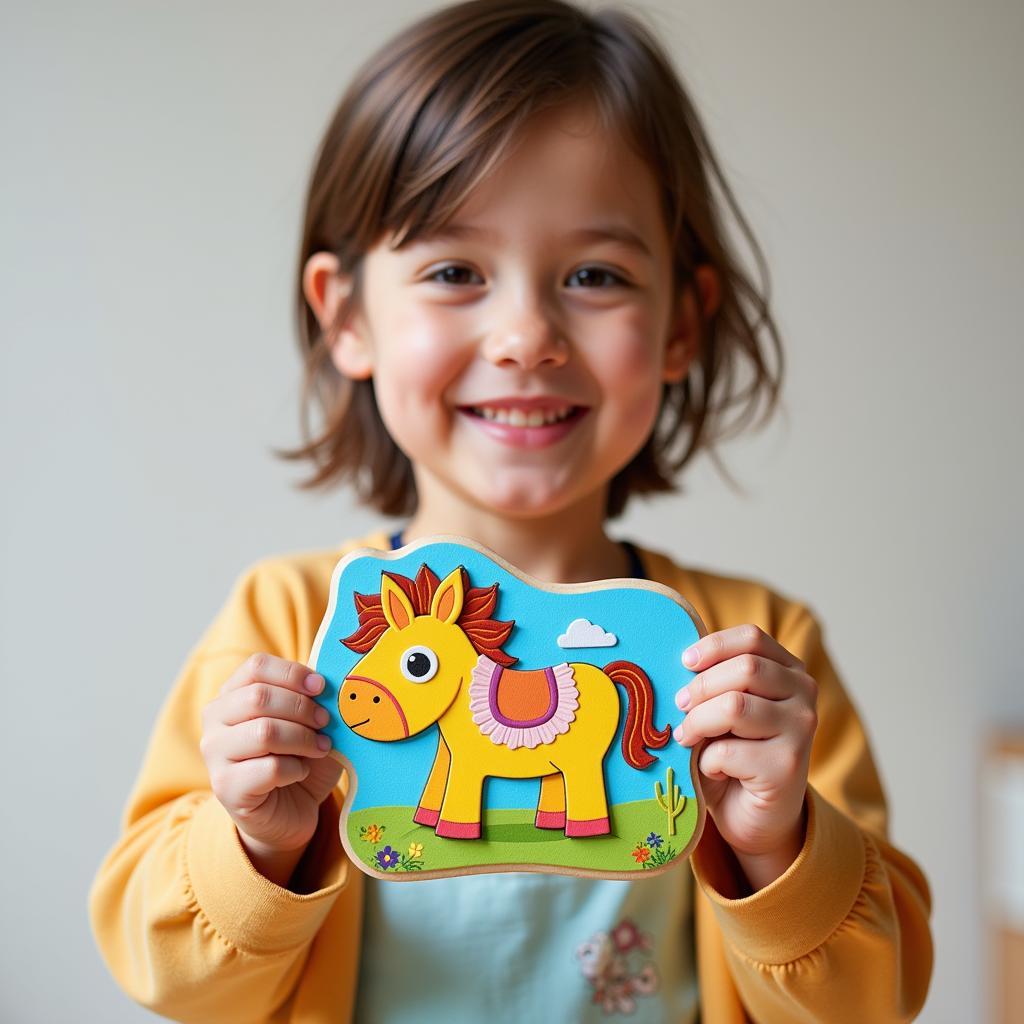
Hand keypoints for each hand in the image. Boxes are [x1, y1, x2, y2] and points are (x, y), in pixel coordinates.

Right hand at [200, 654, 340, 884]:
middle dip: (302, 708)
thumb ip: (313, 700)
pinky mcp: (225, 787)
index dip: (293, 673)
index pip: (256, 666)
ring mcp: (214, 754)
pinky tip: (300, 772)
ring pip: (264, 732)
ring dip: (303, 739)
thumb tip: (329, 683)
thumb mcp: (310, 723)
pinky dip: (296, 768)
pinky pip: (270, 769)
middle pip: (259, 697)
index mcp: (233, 693)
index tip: (321, 687)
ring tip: (320, 747)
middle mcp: (215, 719)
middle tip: (325, 721)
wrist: (289, 811)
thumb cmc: (298, 758)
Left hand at [674, 625, 817, 889]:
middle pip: (745, 669)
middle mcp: (804, 694)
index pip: (752, 639)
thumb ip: (714, 684)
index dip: (713, 646)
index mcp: (789, 671)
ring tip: (687, 737)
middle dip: (700, 688)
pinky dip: (707, 761)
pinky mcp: (787, 766)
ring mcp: (801, 730)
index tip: (684, 662)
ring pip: (735, 707)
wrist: (755, 816)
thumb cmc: (734, 754)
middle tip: (679, 706)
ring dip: (698, 723)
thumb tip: (677, 666)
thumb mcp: (723, 710)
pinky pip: (728, 751)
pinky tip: (713, 770)